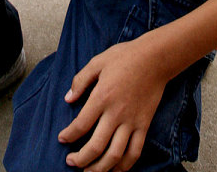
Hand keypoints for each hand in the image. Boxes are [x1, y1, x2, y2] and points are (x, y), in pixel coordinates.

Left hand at [58, 39, 169, 170]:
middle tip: (71, 162)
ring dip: (100, 168)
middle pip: (96, 146)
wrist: (155, 58)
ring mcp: (132, 121)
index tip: (62, 139)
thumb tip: (68, 99)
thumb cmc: (125, 57)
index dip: (68, 135)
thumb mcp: (98, 62)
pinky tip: (115, 169)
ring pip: (115, 155)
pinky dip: (124, 166)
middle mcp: (116, 113)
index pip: (81, 125)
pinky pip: (135, 152)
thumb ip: (81, 80)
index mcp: (102, 97)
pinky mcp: (144, 125)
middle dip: (80, 159)